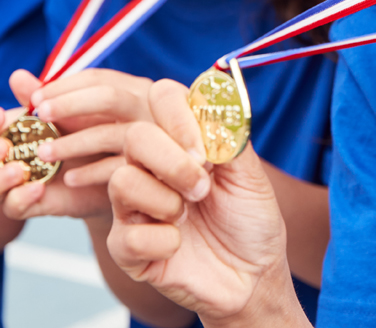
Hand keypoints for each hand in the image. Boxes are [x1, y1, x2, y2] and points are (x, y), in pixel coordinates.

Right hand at [0, 69, 148, 218]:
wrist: (111, 157)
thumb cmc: (81, 126)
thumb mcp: (63, 108)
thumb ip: (39, 95)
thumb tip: (18, 76)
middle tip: (2, 147)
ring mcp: (10, 187)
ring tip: (21, 169)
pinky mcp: (30, 206)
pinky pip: (12, 209)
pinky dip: (20, 198)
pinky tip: (38, 187)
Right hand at [107, 79, 295, 321]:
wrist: (253, 276)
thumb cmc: (250, 221)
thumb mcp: (250, 175)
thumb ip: (228, 139)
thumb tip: (209, 105)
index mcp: (181, 140)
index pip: (162, 98)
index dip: (178, 116)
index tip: (204, 148)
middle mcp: (152, 166)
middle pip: (135, 136)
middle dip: (172, 162)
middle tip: (202, 188)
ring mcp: (135, 205)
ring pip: (122, 181)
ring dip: (166, 201)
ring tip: (188, 216)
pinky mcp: (127, 247)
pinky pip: (127, 235)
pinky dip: (163, 242)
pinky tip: (178, 247)